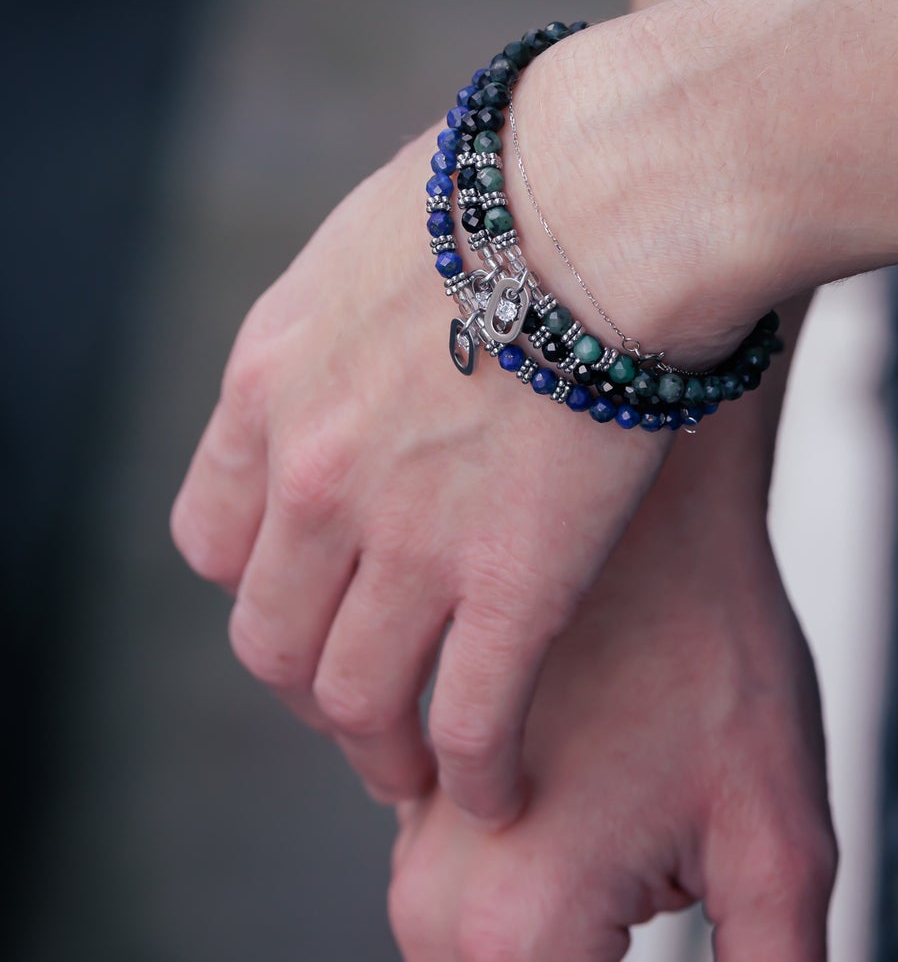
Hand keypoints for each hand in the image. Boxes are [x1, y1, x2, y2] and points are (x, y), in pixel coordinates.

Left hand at [170, 24, 770, 822]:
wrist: (617, 193)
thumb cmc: (532, 179)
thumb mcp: (387, 228)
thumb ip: (364, 305)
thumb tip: (403, 311)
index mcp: (274, 379)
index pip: (213, 537)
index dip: (265, 582)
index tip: (318, 593)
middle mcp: (314, 472)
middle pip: (272, 635)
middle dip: (313, 681)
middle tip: (366, 696)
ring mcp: (406, 536)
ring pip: (353, 696)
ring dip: (380, 749)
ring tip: (418, 764)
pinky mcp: (514, 580)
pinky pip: (469, 721)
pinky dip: (474, 772)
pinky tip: (502, 784)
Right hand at [387, 408, 835, 961]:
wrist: (646, 504)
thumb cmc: (713, 642)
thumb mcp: (776, 837)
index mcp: (513, 932)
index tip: (694, 918)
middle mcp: (430, 899)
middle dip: (608, 960)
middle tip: (678, 873)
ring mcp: (413, 843)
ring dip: (581, 942)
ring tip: (651, 838)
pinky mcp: (425, 799)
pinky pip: (475, 911)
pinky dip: (548, 909)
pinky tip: (620, 830)